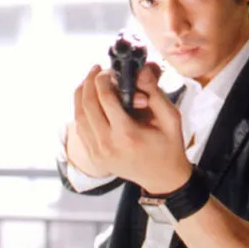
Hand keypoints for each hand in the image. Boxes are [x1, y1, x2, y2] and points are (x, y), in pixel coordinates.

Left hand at [73, 61, 191, 193]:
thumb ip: (155, 93)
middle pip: (87, 105)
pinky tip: (89, 100)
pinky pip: (80, 128)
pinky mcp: (93, 156)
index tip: (108, 69)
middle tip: (96, 69)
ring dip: (81, 94)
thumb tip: (141, 70)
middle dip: (89, 82)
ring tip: (90, 80)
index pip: (105, 98)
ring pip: (78, 116)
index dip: (103, 79)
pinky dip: (81, 111)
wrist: (162, 178)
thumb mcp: (170, 118)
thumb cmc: (169, 147)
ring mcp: (97, 153)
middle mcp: (107, 144)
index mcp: (127, 135)